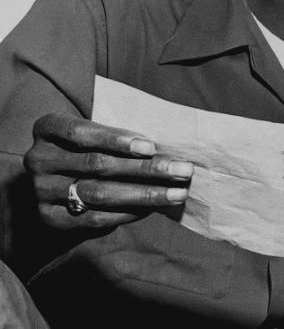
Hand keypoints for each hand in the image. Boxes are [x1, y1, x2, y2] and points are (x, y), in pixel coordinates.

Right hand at [23, 112, 192, 229]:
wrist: (56, 178)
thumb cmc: (90, 145)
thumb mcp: (96, 132)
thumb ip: (120, 137)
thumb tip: (169, 149)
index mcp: (47, 128)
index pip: (80, 132)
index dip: (116, 139)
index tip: (151, 146)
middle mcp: (38, 159)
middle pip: (97, 164)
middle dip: (145, 168)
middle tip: (183, 170)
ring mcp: (41, 190)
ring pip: (98, 193)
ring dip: (144, 194)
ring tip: (177, 193)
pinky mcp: (50, 217)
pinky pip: (94, 218)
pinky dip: (127, 213)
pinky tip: (153, 208)